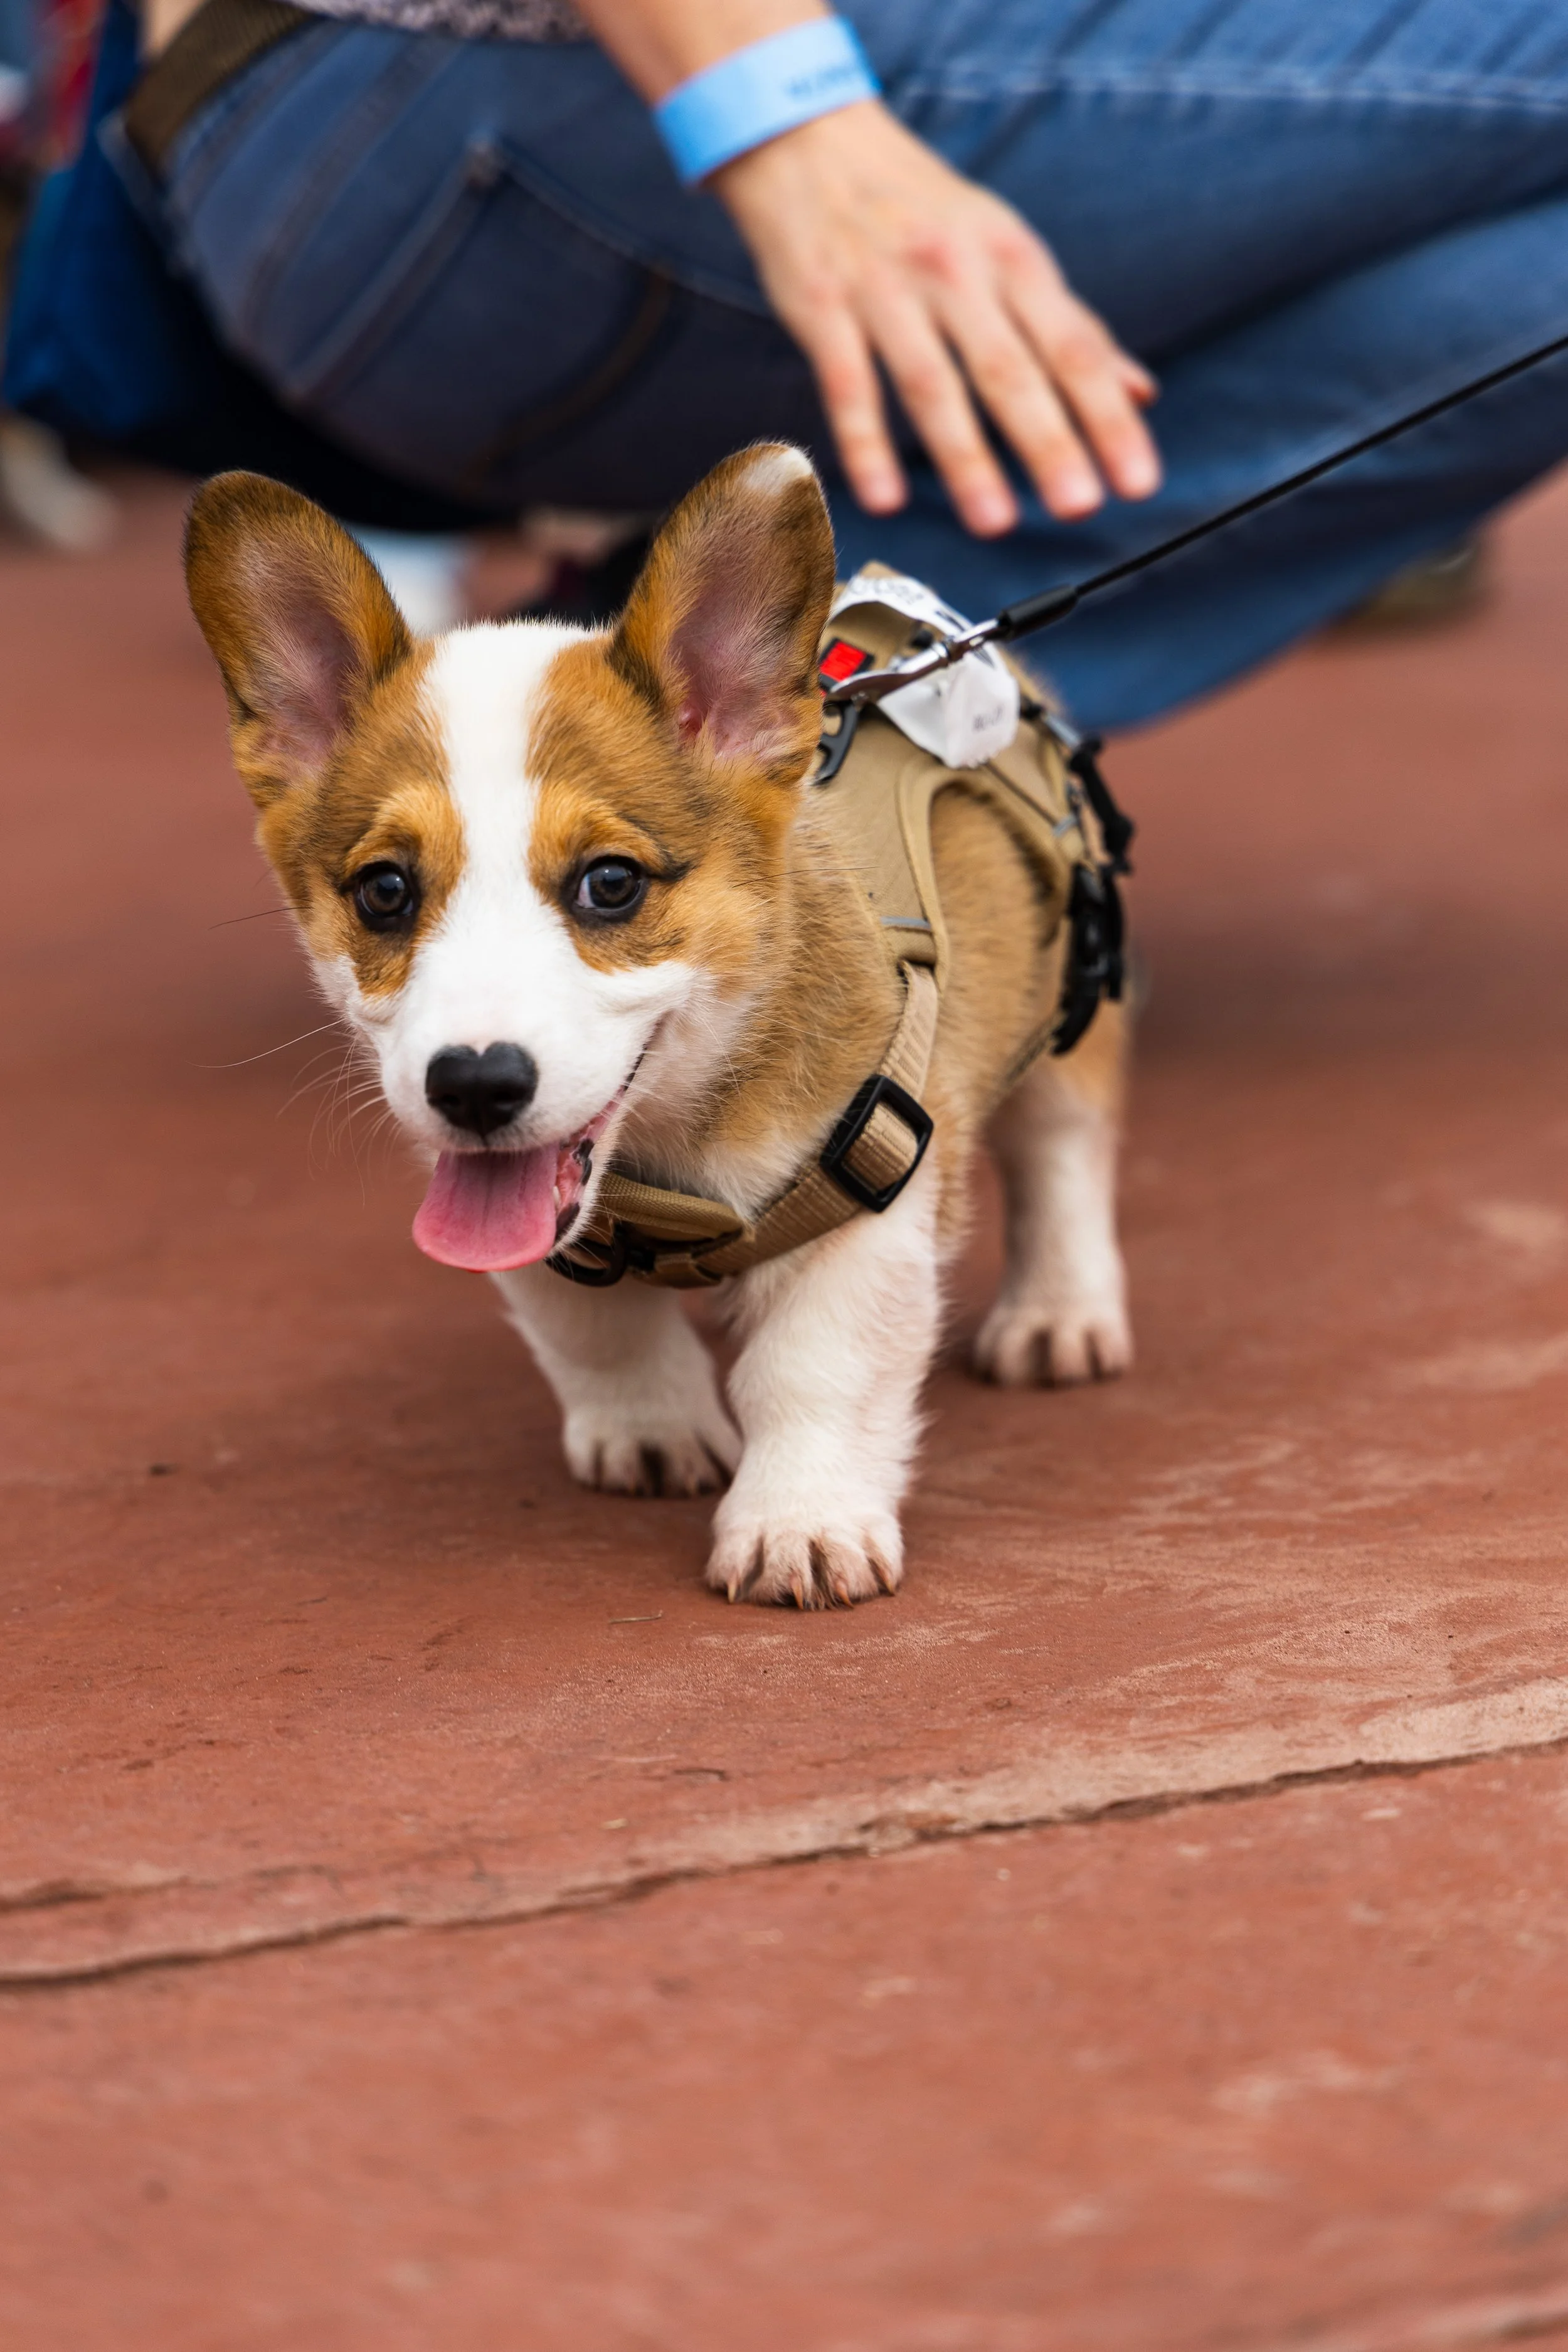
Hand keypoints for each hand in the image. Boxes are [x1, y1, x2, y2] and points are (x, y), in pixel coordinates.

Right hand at [714, 101, 1160, 534]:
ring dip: (965, 456)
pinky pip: (848, 384)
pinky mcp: (823, 306)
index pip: (1074, 347)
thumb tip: (1141, 391)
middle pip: (1011, 369)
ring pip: (933, 383)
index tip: (1137, 480)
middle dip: (1049, 441)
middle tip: (1079, 506)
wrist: (811, 137)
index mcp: (1013, 258)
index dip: (1109, 416)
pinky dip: (866, 443)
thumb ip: (1070, 323)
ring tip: (994, 522)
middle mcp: (957, 271)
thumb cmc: (922, 208)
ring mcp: (887, 289)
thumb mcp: (1007, 246)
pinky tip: (885, 498)